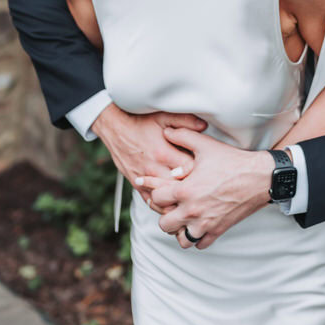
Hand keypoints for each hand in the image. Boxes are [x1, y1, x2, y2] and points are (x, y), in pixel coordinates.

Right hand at [91, 104, 206, 200]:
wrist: (115, 128)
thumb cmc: (141, 122)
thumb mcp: (164, 116)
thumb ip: (185, 122)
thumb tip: (204, 127)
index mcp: (164, 153)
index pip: (190, 169)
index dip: (202, 172)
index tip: (209, 170)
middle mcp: (154, 169)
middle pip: (179, 188)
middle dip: (193, 190)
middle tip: (205, 189)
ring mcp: (145, 179)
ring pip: (166, 200)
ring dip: (179, 202)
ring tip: (193, 203)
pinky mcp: (137, 185)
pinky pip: (152, 203)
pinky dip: (164, 207)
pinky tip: (174, 207)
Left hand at [137, 127, 273, 249]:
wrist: (259, 177)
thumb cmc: (232, 160)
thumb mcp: (205, 144)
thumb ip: (183, 136)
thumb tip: (166, 131)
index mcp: (185, 190)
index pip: (156, 198)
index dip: (157, 191)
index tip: (162, 188)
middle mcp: (192, 211)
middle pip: (164, 224)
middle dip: (165, 213)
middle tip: (172, 204)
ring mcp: (206, 223)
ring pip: (181, 239)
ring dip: (180, 229)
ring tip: (184, 218)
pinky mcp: (218, 230)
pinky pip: (200, 244)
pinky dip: (197, 237)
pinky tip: (199, 224)